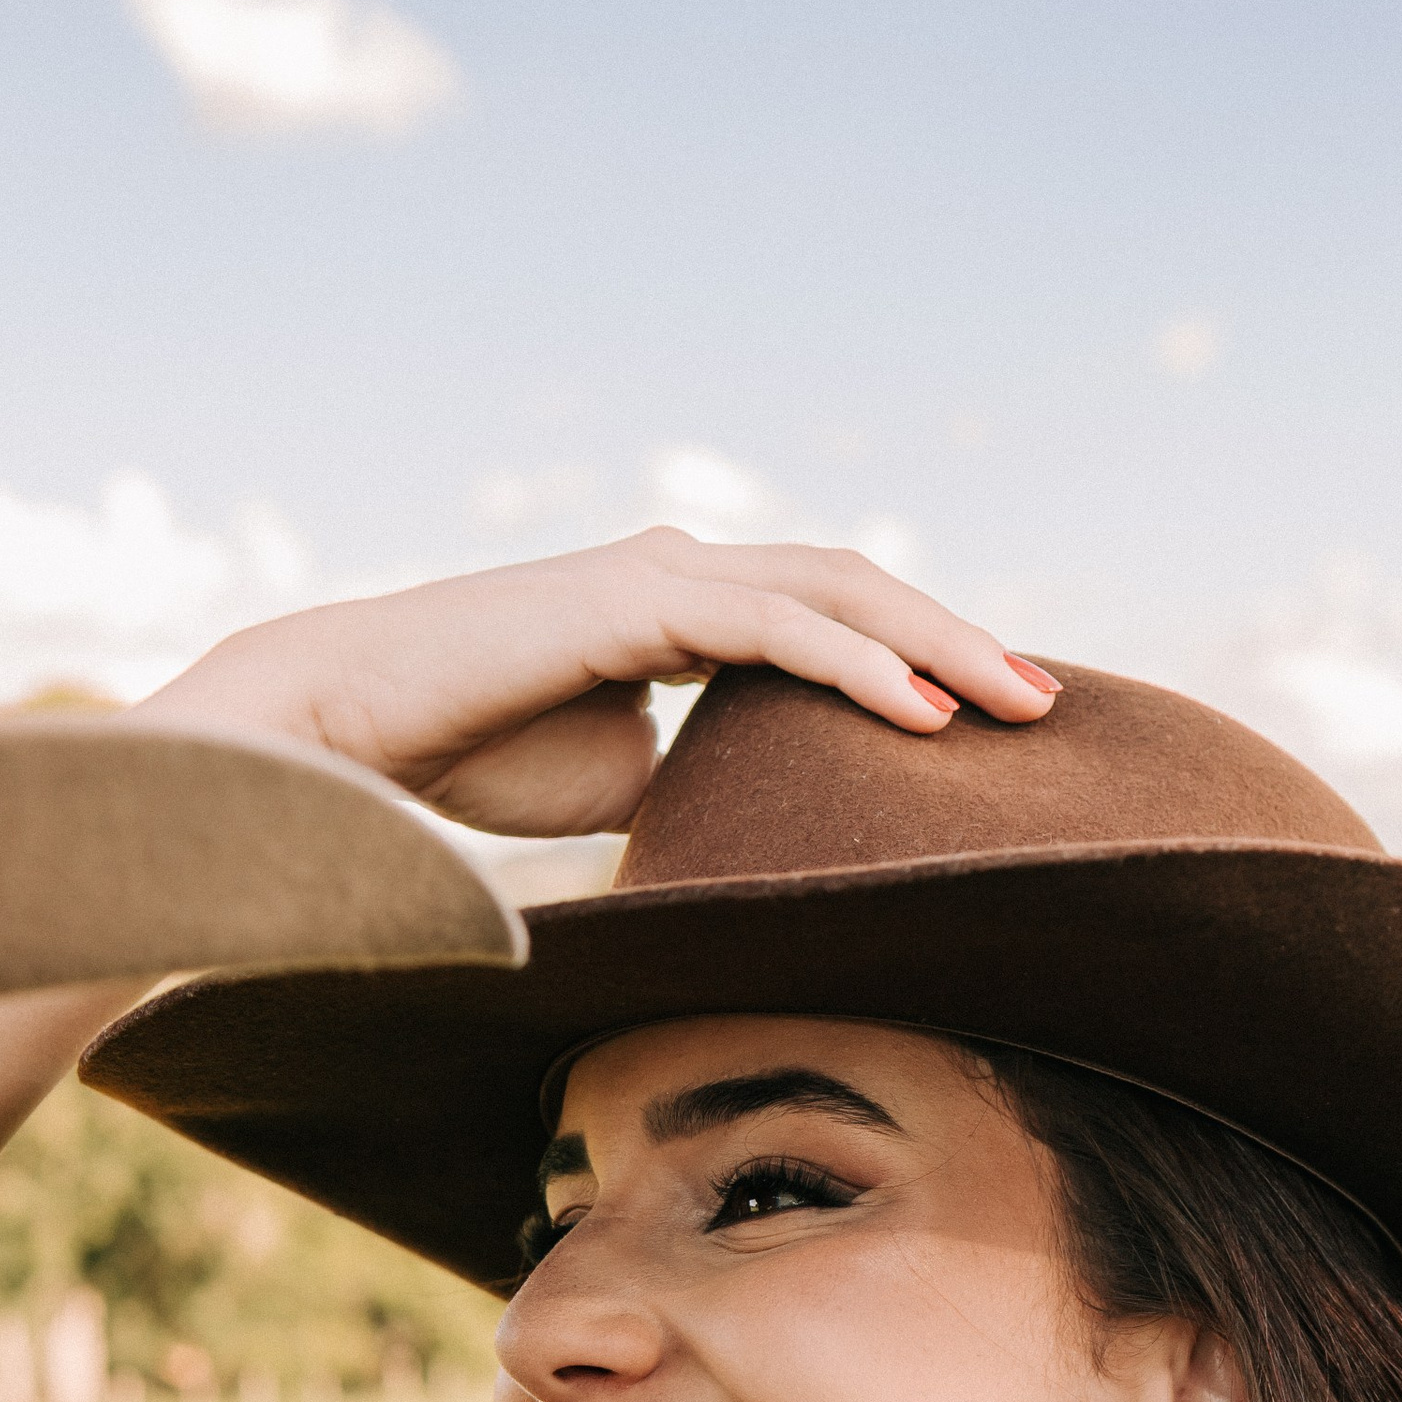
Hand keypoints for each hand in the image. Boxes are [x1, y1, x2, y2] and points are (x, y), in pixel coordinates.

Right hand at [131, 531, 1056, 833]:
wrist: (353, 733)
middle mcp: (684, 574)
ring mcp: (663, 574)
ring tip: (1019, 702)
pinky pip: (777, 627)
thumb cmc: (463, 757)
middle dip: (958, 643)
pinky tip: (926, 712)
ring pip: (834, 593)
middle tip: (1048, 705)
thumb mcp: (611, 780)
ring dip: (938, 645)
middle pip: (854, 594)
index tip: (993, 723)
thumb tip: (753, 827)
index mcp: (683, 612)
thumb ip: (690, 778)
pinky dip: (860, 665)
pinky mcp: (638, 599)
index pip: (827, 625)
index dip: (914, 663)